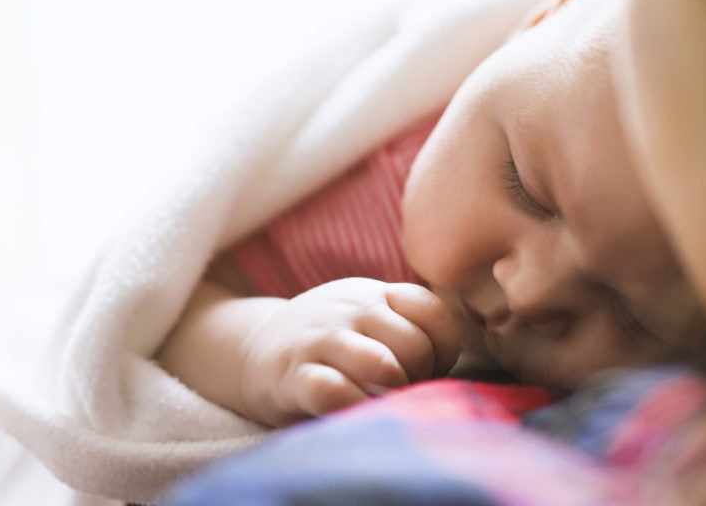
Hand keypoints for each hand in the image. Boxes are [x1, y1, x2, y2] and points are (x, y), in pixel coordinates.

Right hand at [237, 278, 460, 425]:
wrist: (254, 347)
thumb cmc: (330, 339)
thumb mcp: (366, 314)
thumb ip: (406, 323)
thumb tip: (451, 360)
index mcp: (375, 294)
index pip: (432, 310)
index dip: (445, 346)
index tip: (433, 367)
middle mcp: (350, 310)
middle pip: (414, 344)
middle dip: (420, 377)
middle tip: (407, 389)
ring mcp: (321, 340)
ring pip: (381, 364)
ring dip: (393, 392)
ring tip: (384, 401)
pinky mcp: (293, 375)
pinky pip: (336, 392)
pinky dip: (355, 408)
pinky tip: (355, 411)